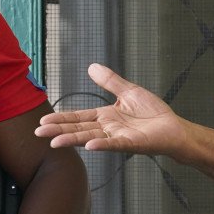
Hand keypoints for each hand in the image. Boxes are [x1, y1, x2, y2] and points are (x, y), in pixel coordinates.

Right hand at [34, 63, 185, 155]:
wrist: (174, 127)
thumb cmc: (154, 114)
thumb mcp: (129, 91)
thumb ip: (110, 81)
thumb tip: (92, 66)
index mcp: (105, 117)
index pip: (78, 117)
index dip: (61, 119)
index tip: (43, 122)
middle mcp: (108, 129)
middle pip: (79, 129)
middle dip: (58, 131)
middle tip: (38, 134)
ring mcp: (118, 137)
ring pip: (91, 138)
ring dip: (73, 140)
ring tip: (55, 142)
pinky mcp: (132, 143)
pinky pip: (115, 144)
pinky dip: (102, 145)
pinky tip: (90, 146)